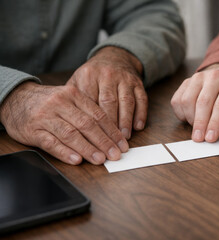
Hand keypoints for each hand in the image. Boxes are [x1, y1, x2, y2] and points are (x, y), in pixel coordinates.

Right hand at [0, 82, 128, 164]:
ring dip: (87, 148)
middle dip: (104, 142)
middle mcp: (61, 104)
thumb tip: (111, 133)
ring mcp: (46, 117)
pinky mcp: (33, 130)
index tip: (122, 144)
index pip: (98, 115)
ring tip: (100, 159)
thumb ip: (87, 112)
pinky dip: (64, 152)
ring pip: (70, 134)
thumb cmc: (49, 102)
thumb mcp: (69, 99)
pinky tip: (76, 159)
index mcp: (74, 95)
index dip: (112, 131)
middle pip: (87, 125)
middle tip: (115, 155)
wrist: (16, 98)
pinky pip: (51, 142)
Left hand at [66, 47, 146, 139]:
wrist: (114, 57)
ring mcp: (125, 78)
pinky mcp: (138, 83)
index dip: (91, 120)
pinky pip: (141, 99)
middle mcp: (107, 75)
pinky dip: (141, 113)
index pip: (89, 100)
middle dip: (110, 123)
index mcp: (89, 75)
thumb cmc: (93, 75)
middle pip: (109, 101)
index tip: (90, 137)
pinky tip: (138, 126)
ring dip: (126, 120)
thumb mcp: (78, 80)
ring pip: (126, 101)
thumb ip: (73, 99)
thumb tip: (69, 123)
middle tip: (110, 141)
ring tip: (124, 137)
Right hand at [171, 63, 218, 141]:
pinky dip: (181, 113)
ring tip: (198, 128)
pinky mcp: (186, 82)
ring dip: (190, 119)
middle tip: (199, 140)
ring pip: (187, 100)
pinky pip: (177, 100)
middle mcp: (214, 76)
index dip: (215, 123)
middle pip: (203, 102)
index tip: (210, 138)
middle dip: (200, 124)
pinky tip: (190, 118)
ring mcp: (197, 78)